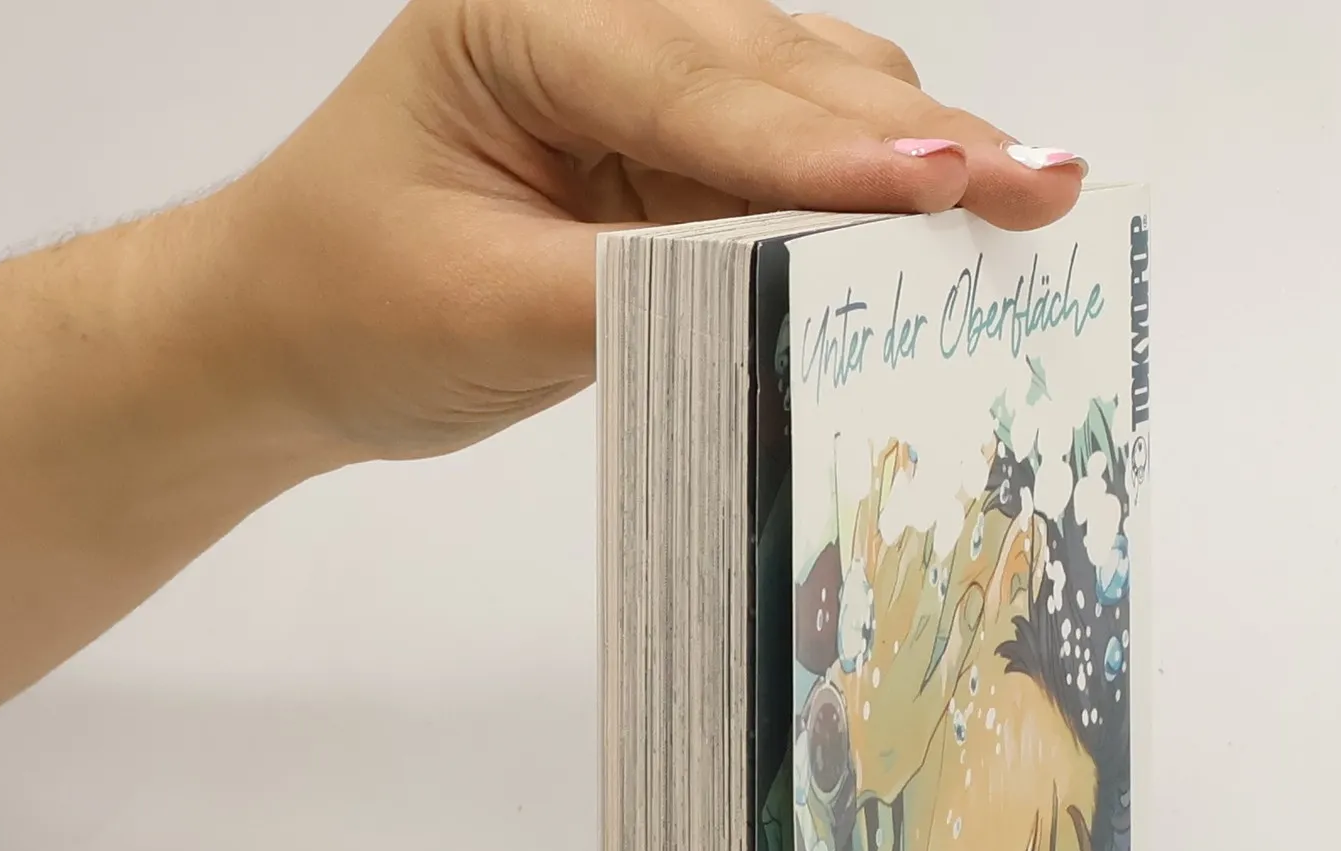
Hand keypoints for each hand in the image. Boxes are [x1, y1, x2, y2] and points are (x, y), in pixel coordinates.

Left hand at [227, 0, 1088, 462]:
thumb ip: (635, 295)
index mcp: (522, 15)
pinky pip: (800, 158)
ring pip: (819, 95)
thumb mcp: (478, 309)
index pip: (699, 84)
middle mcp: (601, 17)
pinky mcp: (680, 148)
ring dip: (919, 157)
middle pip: (789, 67)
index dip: (825, 145)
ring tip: (1029, 208)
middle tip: (1045, 190)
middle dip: (917, 139)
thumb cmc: (350, 302)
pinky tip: (954, 224)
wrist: (294, 330)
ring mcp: (651, 77)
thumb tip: (788, 302)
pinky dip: (876, 196)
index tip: (943, 182)